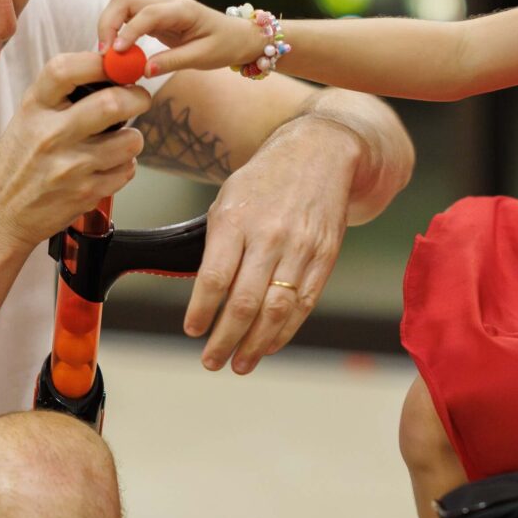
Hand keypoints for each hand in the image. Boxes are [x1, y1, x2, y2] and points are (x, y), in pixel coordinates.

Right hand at [0, 52, 149, 248]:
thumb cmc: (16, 164)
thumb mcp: (27, 119)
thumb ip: (61, 96)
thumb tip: (110, 71)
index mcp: (34, 108)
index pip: (68, 69)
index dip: (101, 62)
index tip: (117, 65)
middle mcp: (51, 135)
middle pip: (112, 103)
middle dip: (137, 97)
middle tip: (139, 99)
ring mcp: (70, 166)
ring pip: (130, 140)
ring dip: (133, 138)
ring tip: (120, 140)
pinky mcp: (86, 193)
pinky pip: (127, 170)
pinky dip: (124, 165)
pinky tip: (106, 166)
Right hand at [99, 0, 267, 74]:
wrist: (237, 36)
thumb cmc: (224, 45)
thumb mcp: (203, 57)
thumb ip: (173, 62)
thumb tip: (144, 70)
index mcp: (183, 9)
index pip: (147, 13)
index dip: (128, 31)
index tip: (116, 52)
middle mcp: (166, 1)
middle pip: (124, 0)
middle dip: (108, 23)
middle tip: (104, 53)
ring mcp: (158, 5)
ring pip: (121, 4)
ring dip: (108, 25)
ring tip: (107, 54)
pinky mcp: (153, 14)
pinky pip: (127, 16)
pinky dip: (116, 30)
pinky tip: (115, 51)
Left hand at [185, 118, 357, 372]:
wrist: (320, 153)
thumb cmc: (265, 180)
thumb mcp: (228, 200)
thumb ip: (217, 245)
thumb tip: (206, 296)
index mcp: (236, 220)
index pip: (214, 278)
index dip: (202, 311)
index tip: (193, 331)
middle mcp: (269, 236)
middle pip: (244, 302)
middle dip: (225, 339)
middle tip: (212, 361)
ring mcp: (300, 248)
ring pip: (276, 310)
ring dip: (256, 345)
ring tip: (240, 364)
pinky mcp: (325, 257)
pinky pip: (303, 304)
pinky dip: (285, 330)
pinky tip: (269, 345)